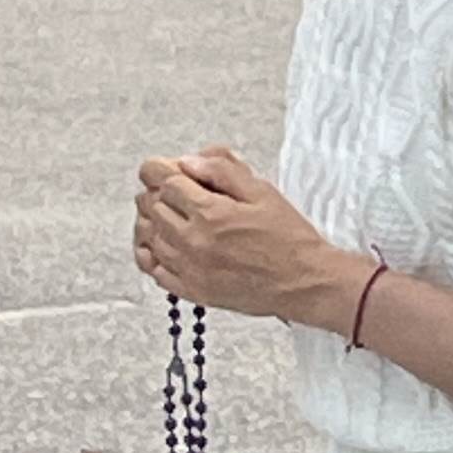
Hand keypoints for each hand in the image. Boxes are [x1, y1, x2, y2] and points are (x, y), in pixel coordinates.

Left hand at [135, 145, 343, 324]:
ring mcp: (190, 269)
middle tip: (175, 190)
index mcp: (211, 213)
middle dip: (159, 192)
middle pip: (151, 207)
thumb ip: (223, 170)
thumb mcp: (262, 192)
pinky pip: (154, 270)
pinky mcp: (192, 290)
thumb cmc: (288, 238)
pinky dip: (152, 253)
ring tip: (172, 215)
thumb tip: (189, 161)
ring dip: (154, 220)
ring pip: (148, 236)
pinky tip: (166, 244)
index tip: (168, 169)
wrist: (304, 283)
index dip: (163, 170)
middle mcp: (194, 242)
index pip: (164, 182)